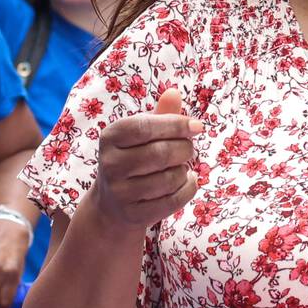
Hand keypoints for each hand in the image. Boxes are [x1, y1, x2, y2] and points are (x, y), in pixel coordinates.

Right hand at [91, 88, 202, 231]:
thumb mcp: (141, 135)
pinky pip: (174, 200)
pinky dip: (188, 188)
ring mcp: (120, 192)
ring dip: (185, 170)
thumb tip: (174, 92)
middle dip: (185, 149)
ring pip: (170, 178)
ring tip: (181, 166)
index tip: (197, 126)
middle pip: (161, 153)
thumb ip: (160, 114)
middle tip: (189, 149)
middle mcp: (110, 164)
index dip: (176, 125)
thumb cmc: (135, 158)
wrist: (112, 205)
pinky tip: (186, 181)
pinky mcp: (134, 214)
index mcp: (110, 136)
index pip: (146, 126)